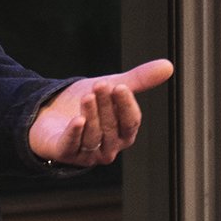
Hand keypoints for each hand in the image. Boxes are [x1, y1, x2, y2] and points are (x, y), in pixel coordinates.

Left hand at [26, 58, 174, 165]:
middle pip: (111, 128)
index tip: (119, 86)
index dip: (126, 105)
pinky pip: (72, 146)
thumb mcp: (113, 87)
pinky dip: (75, 133)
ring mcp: (87, 154)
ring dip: (92, 114)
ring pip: (93, 136)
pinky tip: (77, 120)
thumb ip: (139, 80)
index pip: (131, 123)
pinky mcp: (65, 154)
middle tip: (100, 85)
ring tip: (88, 96)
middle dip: (105, 105)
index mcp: (124, 134)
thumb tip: (168, 65)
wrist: (52, 110)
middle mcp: (108, 148)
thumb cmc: (87, 102)